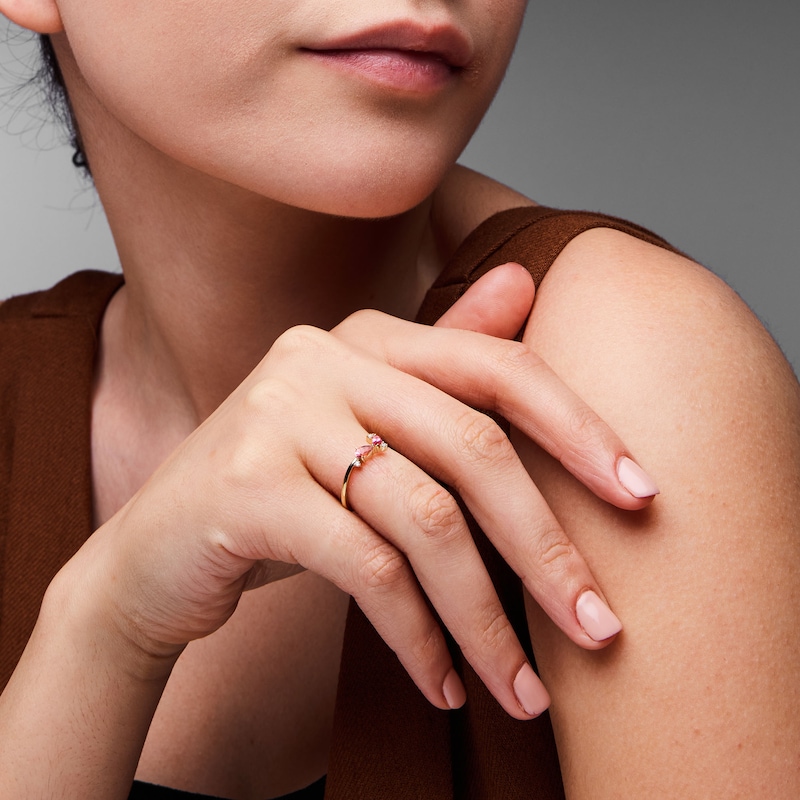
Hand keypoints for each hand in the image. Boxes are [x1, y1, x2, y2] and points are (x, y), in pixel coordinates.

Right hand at [71, 263, 656, 720]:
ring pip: (425, 520)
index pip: (497, 367)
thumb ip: (446, 359)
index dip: (579, 428)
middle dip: (546, 547)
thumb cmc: (286, 490)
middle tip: (600, 628)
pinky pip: (367, 570)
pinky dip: (418, 636)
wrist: (157, 553)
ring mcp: (279, 417)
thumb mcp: (367, 423)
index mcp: (366, 335)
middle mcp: (322, 358)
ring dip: (485, 618)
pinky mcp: (247, 488)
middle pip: (472, 448)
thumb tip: (525, 282)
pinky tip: (443, 682)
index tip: (642, 496)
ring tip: (521, 688)